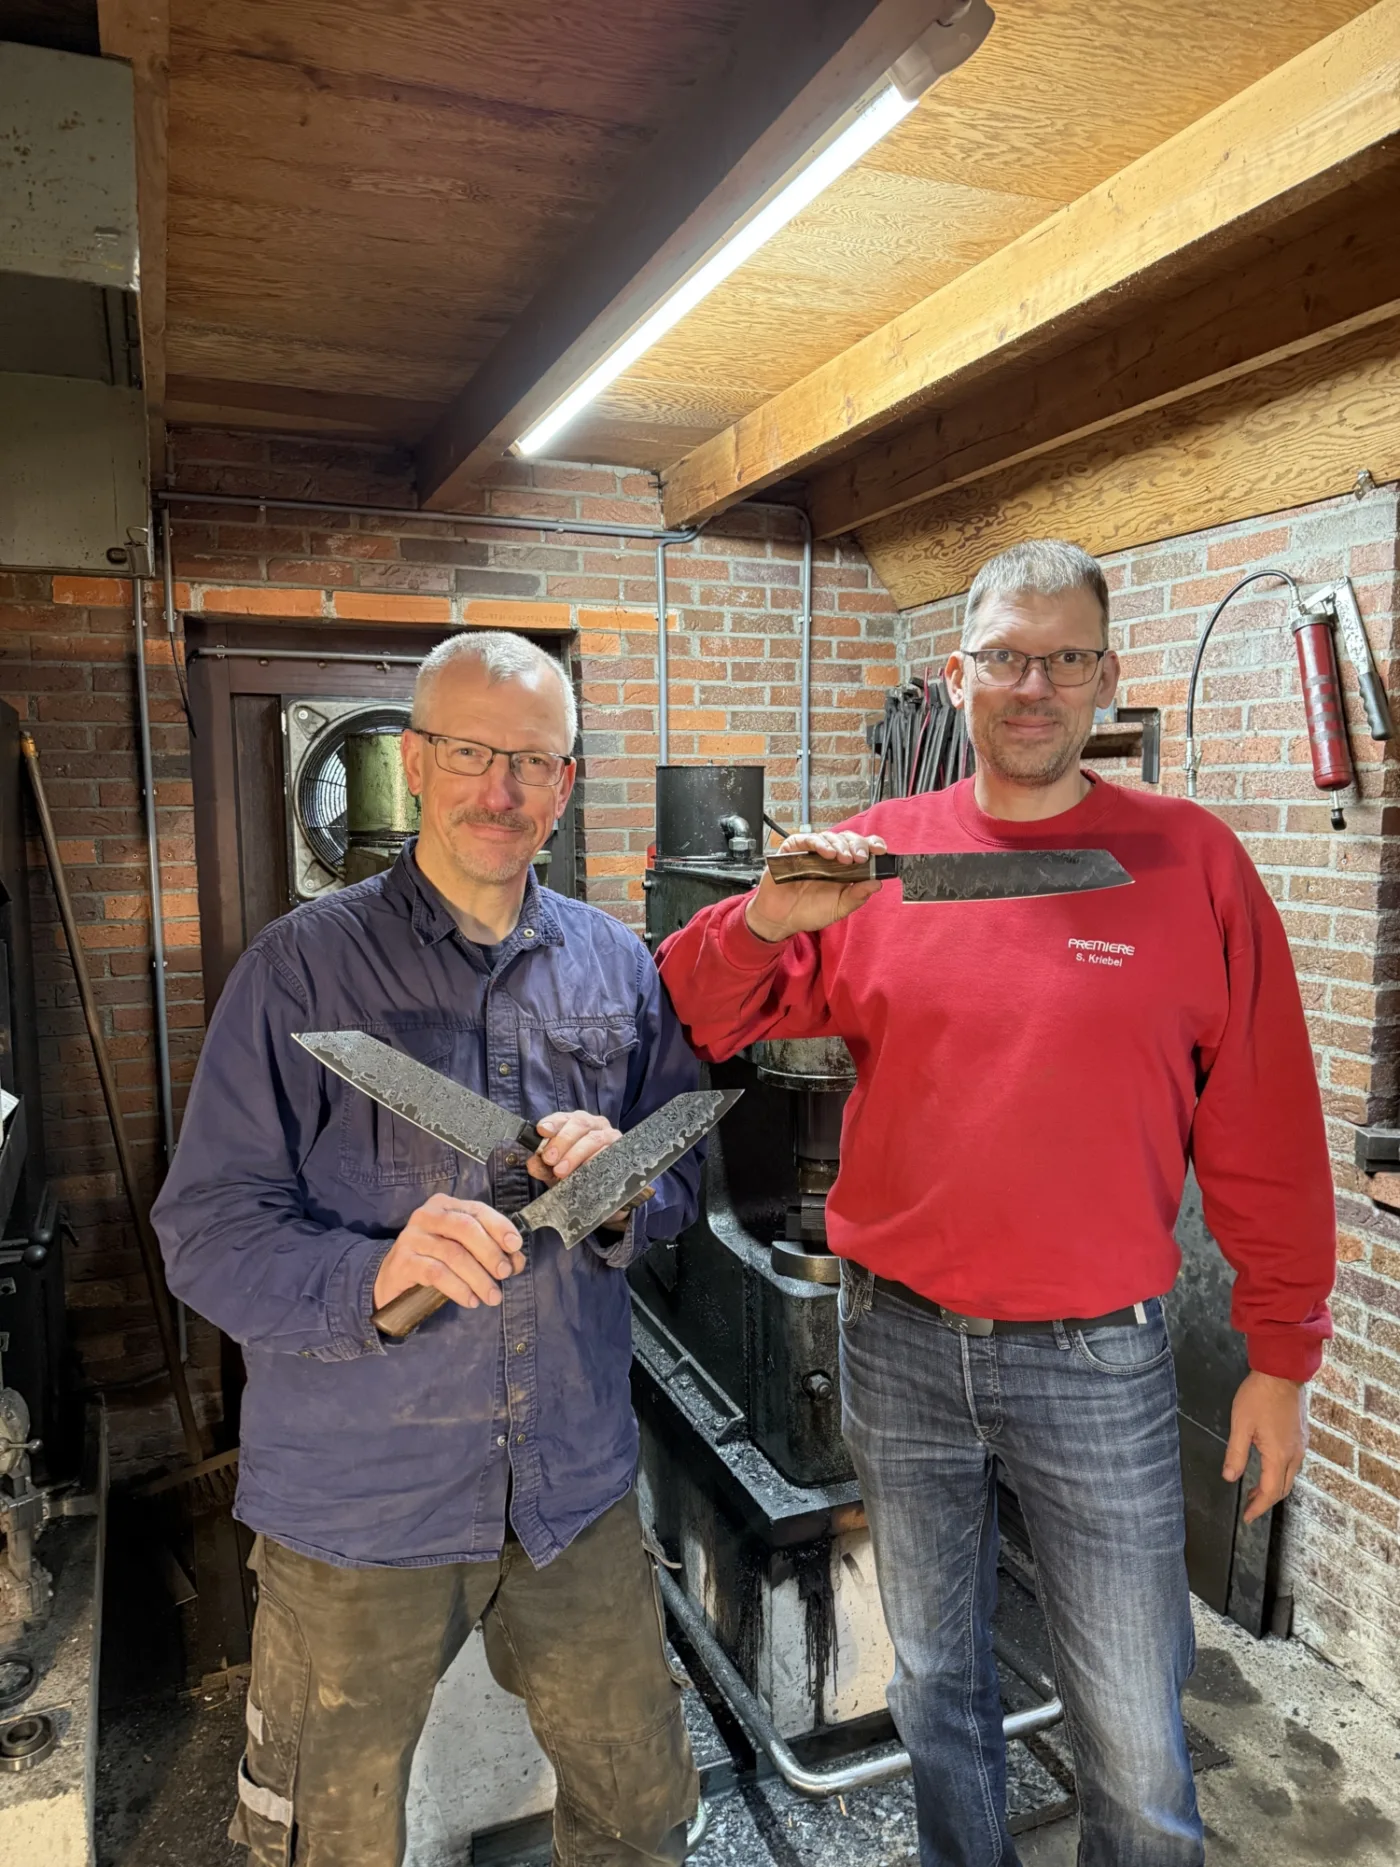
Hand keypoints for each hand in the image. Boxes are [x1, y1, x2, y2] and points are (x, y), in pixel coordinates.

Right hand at [373, 1195, 524, 1312]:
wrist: (393, 1280)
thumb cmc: (434, 1261)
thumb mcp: (463, 1251)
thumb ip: (490, 1251)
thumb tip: (517, 1260)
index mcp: (445, 1206)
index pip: (478, 1211)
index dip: (499, 1227)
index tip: (516, 1246)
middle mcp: (427, 1216)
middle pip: (465, 1229)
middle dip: (490, 1252)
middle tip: (505, 1274)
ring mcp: (412, 1237)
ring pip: (453, 1254)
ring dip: (478, 1277)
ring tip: (492, 1296)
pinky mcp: (403, 1261)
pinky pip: (436, 1273)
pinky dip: (458, 1288)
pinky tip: (470, 1300)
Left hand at [528, 1109, 644, 1228]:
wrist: (604, 1190)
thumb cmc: (576, 1173)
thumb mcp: (555, 1171)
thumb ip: (543, 1167)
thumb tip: (532, 1163)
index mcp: (574, 1123)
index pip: (563, 1117)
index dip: (552, 1123)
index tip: (541, 1131)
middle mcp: (594, 1124)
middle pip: (580, 1123)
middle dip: (562, 1140)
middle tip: (549, 1159)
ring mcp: (610, 1136)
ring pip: (594, 1139)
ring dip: (575, 1154)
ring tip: (561, 1171)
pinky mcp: (623, 1150)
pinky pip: (610, 1152)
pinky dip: (595, 1161)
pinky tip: (585, 1170)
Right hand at [745, 830, 887, 942]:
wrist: (781, 919)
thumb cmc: (809, 912)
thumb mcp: (839, 907)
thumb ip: (857, 896)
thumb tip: (877, 883)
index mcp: (844, 868)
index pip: (862, 848)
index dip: (872, 845)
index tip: (880, 850)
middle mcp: (829, 857)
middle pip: (848, 839)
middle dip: (857, 845)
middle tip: (860, 857)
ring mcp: (811, 852)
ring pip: (830, 837)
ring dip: (840, 845)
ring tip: (844, 859)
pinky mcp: (793, 850)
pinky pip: (806, 839)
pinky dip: (818, 843)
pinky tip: (826, 853)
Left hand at [1222, 1371, 1307, 1522]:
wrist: (1282, 1373)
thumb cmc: (1258, 1397)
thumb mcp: (1240, 1425)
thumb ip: (1236, 1453)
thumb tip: (1230, 1478)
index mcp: (1279, 1456)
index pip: (1271, 1492)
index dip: (1258, 1507)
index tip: (1247, 1517)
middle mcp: (1295, 1455)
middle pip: (1283, 1488)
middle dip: (1266, 1500)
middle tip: (1249, 1504)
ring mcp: (1301, 1445)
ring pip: (1290, 1476)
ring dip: (1274, 1486)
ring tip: (1256, 1488)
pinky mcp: (1302, 1436)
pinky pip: (1293, 1463)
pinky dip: (1281, 1473)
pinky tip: (1269, 1466)